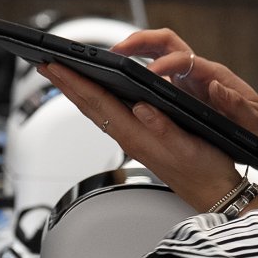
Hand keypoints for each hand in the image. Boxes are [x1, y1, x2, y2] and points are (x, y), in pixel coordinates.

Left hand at [42, 62, 242, 210]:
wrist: (212, 194)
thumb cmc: (205, 171)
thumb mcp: (189, 146)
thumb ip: (164, 128)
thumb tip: (141, 107)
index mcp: (138, 135)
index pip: (98, 102)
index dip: (75, 82)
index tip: (56, 66)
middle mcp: (129, 138)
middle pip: (89, 105)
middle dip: (66, 83)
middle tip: (44, 64)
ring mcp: (132, 140)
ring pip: (95, 111)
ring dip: (76, 92)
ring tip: (61, 75)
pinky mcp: (139, 142)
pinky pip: (108, 117)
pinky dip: (94, 102)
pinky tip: (92, 96)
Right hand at [111, 29, 257, 150]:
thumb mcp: (255, 119)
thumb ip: (238, 104)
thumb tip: (217, 88)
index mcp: (214, 75)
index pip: (185, 60)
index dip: (166, 65)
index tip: (150, 73)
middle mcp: (197, 71)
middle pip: (164, 43)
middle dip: (138, 42)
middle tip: (115, 51)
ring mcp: (186, 78)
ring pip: (155, 52)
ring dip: (132, 51)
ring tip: (110, 60)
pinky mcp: (179, 88)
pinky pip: (153, 70)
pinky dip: (133, 69)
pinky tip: (118, 80)